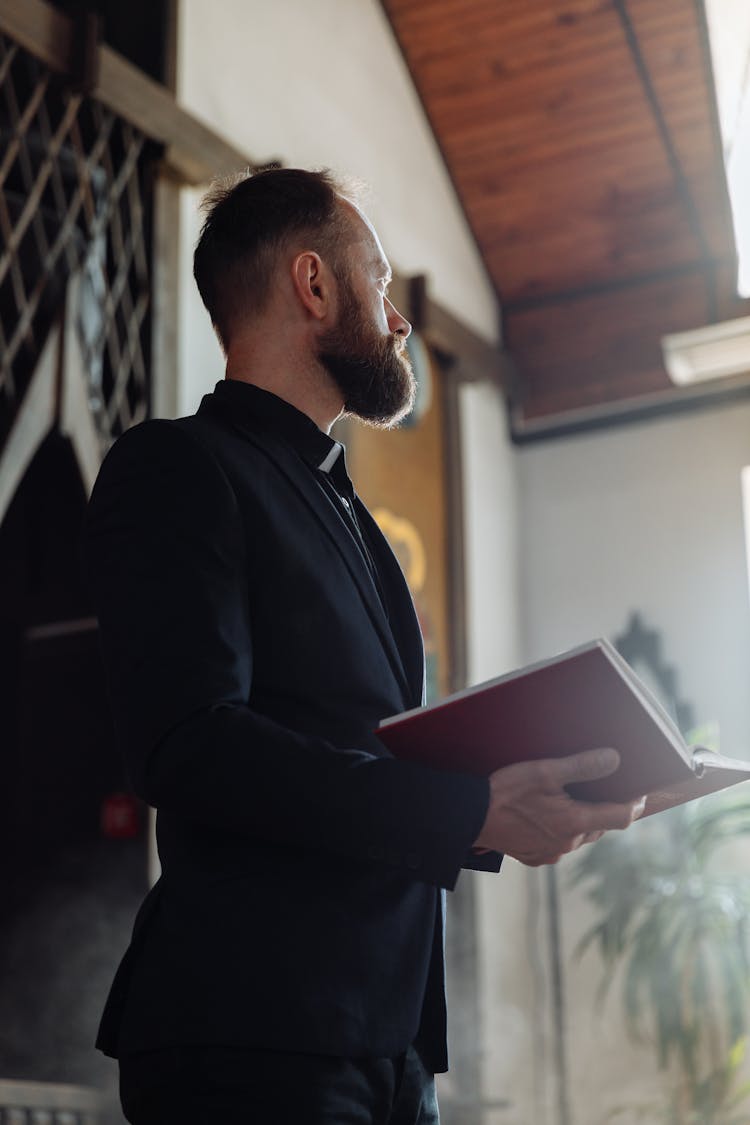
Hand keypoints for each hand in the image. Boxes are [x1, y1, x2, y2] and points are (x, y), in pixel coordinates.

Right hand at [473, 747, 644, 865]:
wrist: (468, 817)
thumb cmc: (505, 791)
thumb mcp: (544, 771)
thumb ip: (582, 766)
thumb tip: (614, 759)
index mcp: (574, 823)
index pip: (621, 817)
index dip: (635, 804)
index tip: (642, 792)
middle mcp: (567, 844)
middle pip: (599, 826)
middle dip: (605, 808)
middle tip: (605, 788)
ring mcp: (550, 854)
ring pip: (579, 835)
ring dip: (582, 818)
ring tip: (573, 798)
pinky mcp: (535, 857)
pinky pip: (558, 844)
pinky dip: (560, 829)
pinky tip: (546, 813)